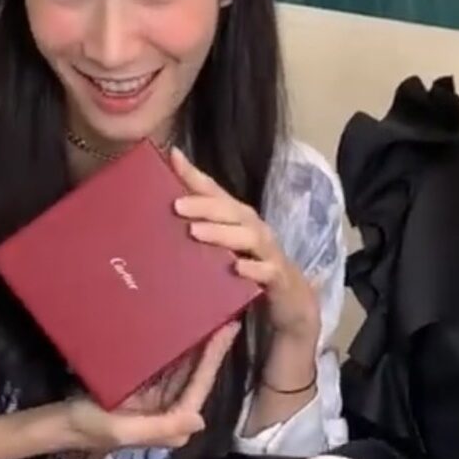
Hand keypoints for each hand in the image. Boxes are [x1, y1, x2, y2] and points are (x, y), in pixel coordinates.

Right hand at [63, 321, 238, 453]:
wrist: (55, 425)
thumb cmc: (86, 428)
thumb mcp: (121, 431)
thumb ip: (161, 428)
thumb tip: (199, 420)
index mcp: (172, 426)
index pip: (199, 388)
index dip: (213, 359)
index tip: (227, 330)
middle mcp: (171, 414)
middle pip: (196, 377)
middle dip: (211, 349)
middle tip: (226, 315)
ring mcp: (159, 400)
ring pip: (184, 369)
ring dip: (197, 345)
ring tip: (210, 316)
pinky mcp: (145, 389)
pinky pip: (167, 366)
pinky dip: (177, 348)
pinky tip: (183, 327)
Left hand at [170, 147, 319, 342]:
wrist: (290, 301)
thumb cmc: (251, 268)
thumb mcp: (225, 248)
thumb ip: (202, 228)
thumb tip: (168, 210)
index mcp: (240, 219)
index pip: (216, 193)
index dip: (195, 175)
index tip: (173, 157)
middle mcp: (255, 230)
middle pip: (232, 211)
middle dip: (205, 206)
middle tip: (177, 206)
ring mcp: (268, 253)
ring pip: (249, 237)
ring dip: (222, 233)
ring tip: (195, 232)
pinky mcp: (278, 278)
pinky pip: (267, 271)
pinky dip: (252, 268)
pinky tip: (236, 267)